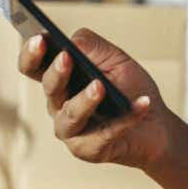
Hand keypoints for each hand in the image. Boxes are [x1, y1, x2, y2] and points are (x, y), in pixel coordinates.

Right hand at [15, 30, 176, 170]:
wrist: (156, 125)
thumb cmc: (130, 88)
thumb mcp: (115, 60)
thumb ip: (93, 47)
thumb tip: (73, 41)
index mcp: (60, 81)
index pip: (33, 67)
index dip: (30, 53)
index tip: (39, 38)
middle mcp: (59, 106)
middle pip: (50, 88)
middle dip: (57, 72)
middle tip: (67, 57)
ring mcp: (71, 131)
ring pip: (71, 115)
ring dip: (85, 100)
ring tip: (100, 86)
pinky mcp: (90, 150)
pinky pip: (105, 134)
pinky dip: (125, 118)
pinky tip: (142, 103)